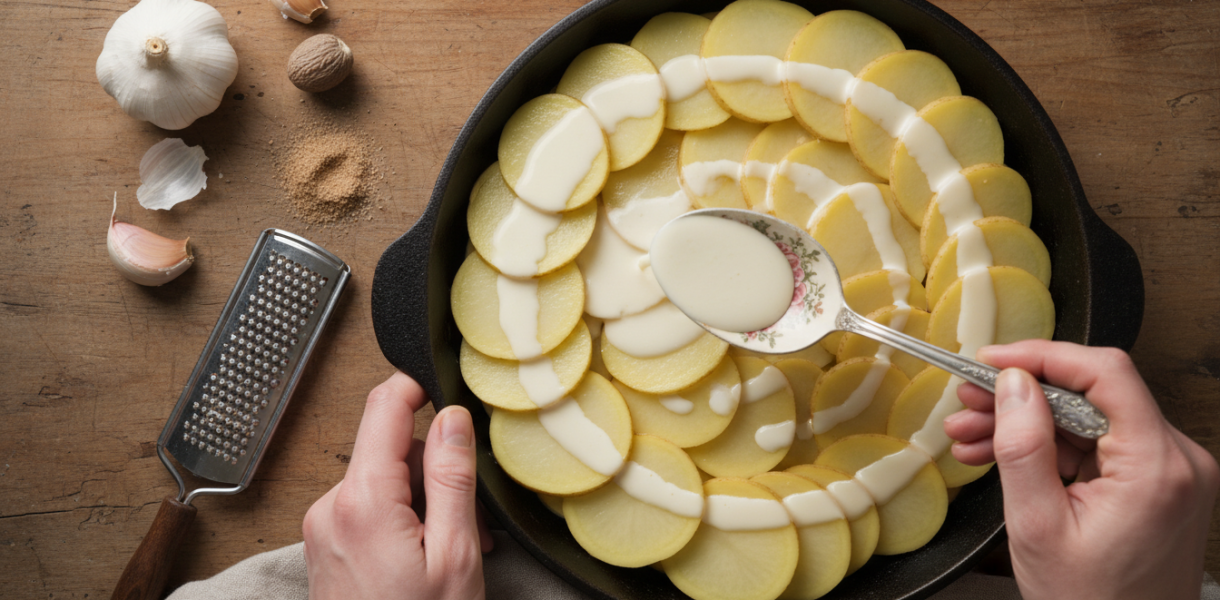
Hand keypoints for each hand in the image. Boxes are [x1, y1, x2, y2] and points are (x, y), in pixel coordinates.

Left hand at [303, 372, 491, 599]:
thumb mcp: (456, 554)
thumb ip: (452, 478)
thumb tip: (451, 418)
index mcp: (362, 501)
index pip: (383, 408)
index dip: (416, 388)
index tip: (443, 389)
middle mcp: (330, 506)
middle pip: (389, 449)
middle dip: (434, 469)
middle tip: (471, 515)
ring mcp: (322, 528)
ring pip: (382, 479)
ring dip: (423, 499)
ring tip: (453, 546)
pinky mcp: (324, 545)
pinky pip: (368, 508)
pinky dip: (403, 519)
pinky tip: (428, 554)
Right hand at [943, 340, 1218, 599]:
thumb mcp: (1037, 526)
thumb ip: (1024, 447)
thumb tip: (1014, 384)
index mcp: (1157, 467)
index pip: (1105, 373)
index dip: (1042, 355)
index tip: (993, 360)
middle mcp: (1177, 461)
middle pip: (1092, 395)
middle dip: (1021, 396)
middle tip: (967, 402)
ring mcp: (1171, 473)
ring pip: (1089, 419)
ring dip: (1028, 423)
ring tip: (970, 435)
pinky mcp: (1158, 485)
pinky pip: (1098, 446)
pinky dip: (1050, 448)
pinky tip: (1001, 454)